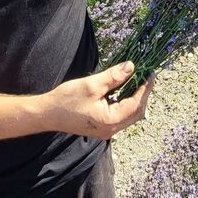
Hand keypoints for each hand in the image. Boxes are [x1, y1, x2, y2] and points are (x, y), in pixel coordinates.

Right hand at [39, 61, 154, 138]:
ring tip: (138, 81)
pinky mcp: (102, 127)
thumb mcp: (91, 85)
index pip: (136, 103)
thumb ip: (113, 77)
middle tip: (146, 76)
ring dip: (135, 98)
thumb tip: (131, 67)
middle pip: (136, 112)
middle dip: (143, 93)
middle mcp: (111, 130)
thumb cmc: (66, 100)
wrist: (47, 114)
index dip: (145, 88)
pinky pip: (121, 115)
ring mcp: (107, 130)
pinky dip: (126, 103)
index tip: (151, 73)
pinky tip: (125, 90)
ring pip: (130, 115)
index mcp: (111, 121)